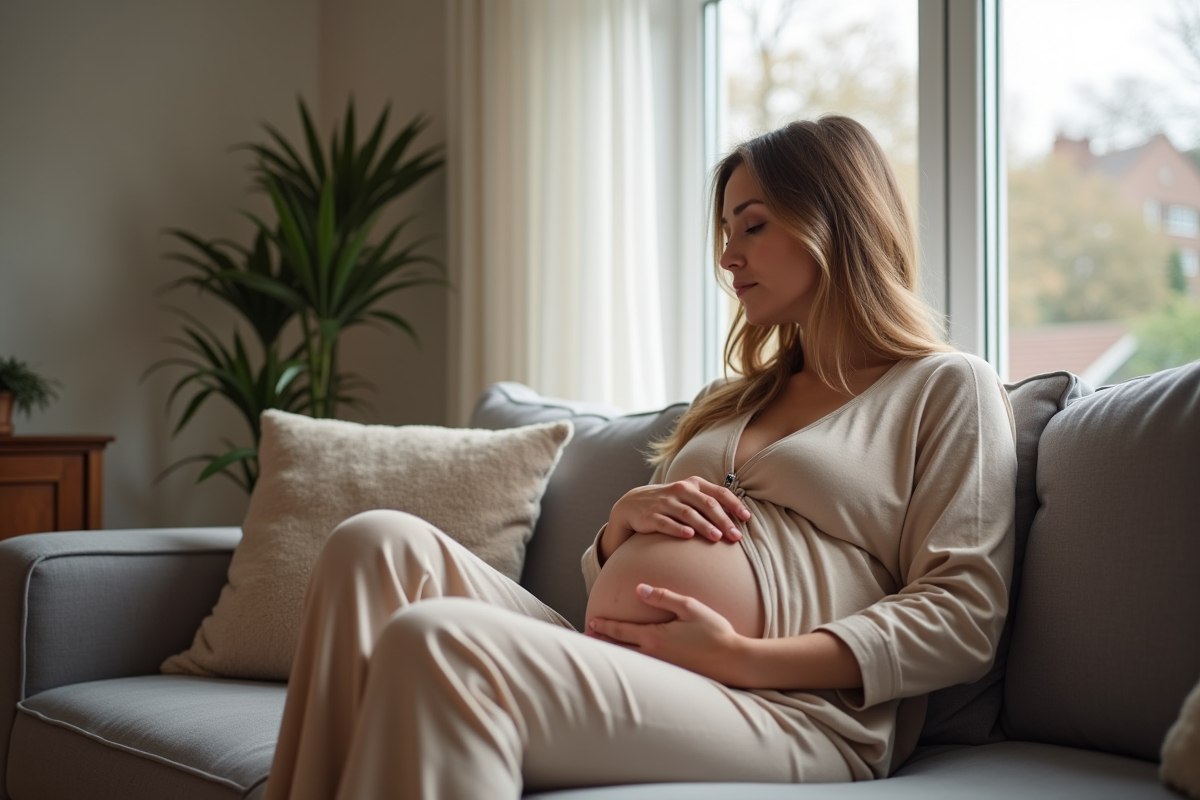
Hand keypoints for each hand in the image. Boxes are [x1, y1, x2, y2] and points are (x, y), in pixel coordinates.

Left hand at [586, 584, 745, 684]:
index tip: (592, 621)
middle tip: (586, 637)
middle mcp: (654, 655)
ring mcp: (662, 667)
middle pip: (620, 649)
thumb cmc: (715, 631)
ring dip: (615, 653)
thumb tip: (638, 589)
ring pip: (631, 661)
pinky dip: (631, 663)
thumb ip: (662, 597)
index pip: (622, 631)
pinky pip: (645, 668)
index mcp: (655, 638)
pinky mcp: (671, 674)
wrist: (733, 660)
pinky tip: (631, 660)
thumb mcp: (689, 607)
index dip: (605, 626)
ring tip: (602, 649)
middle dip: (602, 642)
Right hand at [601, 477, 751, 559]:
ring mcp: (665, 502)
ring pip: (688, 513)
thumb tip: (740, 518)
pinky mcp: (651, 516)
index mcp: (694, 484)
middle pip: (706, 504)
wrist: (633, 504)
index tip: (747, 518)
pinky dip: (678, 529)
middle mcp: (680, 490)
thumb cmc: (670, 503)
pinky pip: (666, 522)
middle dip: (723, 520)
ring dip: (704, 525)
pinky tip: (689, 536)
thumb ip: (710, 503)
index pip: (718, 493)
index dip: (734, 504)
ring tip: (716, 537)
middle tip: (735, 536)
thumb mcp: (689, 497)